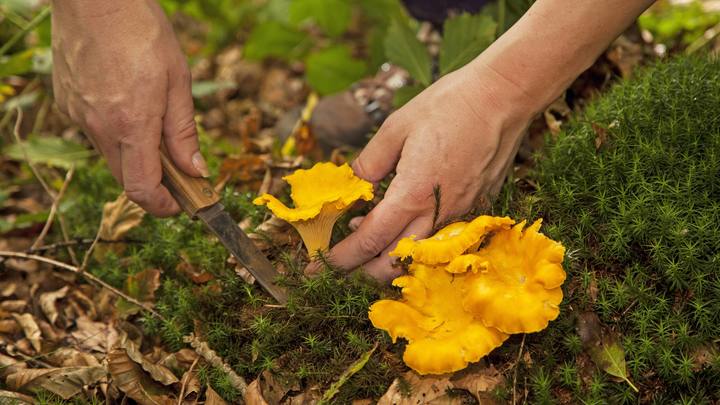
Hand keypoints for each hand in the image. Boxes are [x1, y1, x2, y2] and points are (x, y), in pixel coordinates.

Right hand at [51, 0, 206, 215]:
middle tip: (179, 170)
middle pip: (126, 178)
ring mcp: (78, 116)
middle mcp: (99, 127)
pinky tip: (127, 101)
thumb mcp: (178, 80)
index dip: (163, 206)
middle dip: (154, 183)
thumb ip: (184, 131)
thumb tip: (196, 170)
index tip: (180, 205)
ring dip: (135, 154)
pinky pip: (94, 132)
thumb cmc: (142, 31)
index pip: (142, 189)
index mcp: (132, 125)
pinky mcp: (67, 103)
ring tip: (154, 120)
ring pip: (110, 155)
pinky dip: (115, 131)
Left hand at [311, 62, 536, 281]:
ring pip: (418, 255)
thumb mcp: (396, 127)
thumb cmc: (449, 106)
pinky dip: (415, 240)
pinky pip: (440, 238)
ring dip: (388, 257)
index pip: (368, 242)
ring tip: (366, 241)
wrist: (504, 97)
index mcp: (411, 195)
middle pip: (393, 264)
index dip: (339, 259)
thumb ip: (369, 162)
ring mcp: (461, 215)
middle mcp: (437, 214)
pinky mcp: (477, 208)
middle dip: (361, 272)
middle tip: (338, 266)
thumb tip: (354, 186)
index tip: (317, 267)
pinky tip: (403, 221)